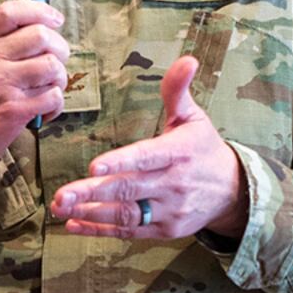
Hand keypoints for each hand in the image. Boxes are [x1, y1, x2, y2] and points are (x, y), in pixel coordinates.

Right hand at [0, 0, 69, 196]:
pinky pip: (53, 96)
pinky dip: (55, 105)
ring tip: (49, 90)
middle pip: (41, 35)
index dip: (40, 10)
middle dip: (61, 48)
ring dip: (60, 79)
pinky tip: (43, 111)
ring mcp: (1, 84)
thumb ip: (0, 48)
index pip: (11, 11)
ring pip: (52, 65)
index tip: (55, 20)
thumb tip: (40, 33)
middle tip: (56, 63)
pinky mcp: (13, 110)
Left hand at [49, 55, 247, 239]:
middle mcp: (172, 184)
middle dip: (92, 193)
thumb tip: (187, 59)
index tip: (93, 167)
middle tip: (61, 195)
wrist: (233, 192)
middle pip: (128, 190)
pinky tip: (74, 225)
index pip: (146, 158)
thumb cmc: (203, 148)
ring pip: (126, 215)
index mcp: (177, 153)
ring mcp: (169, 211)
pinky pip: (130, 232)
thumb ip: (178, 91)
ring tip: (60, 208)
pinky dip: (101, 230)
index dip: (120, 163)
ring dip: (91, 214)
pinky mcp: (164, 231)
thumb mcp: (194, 117)